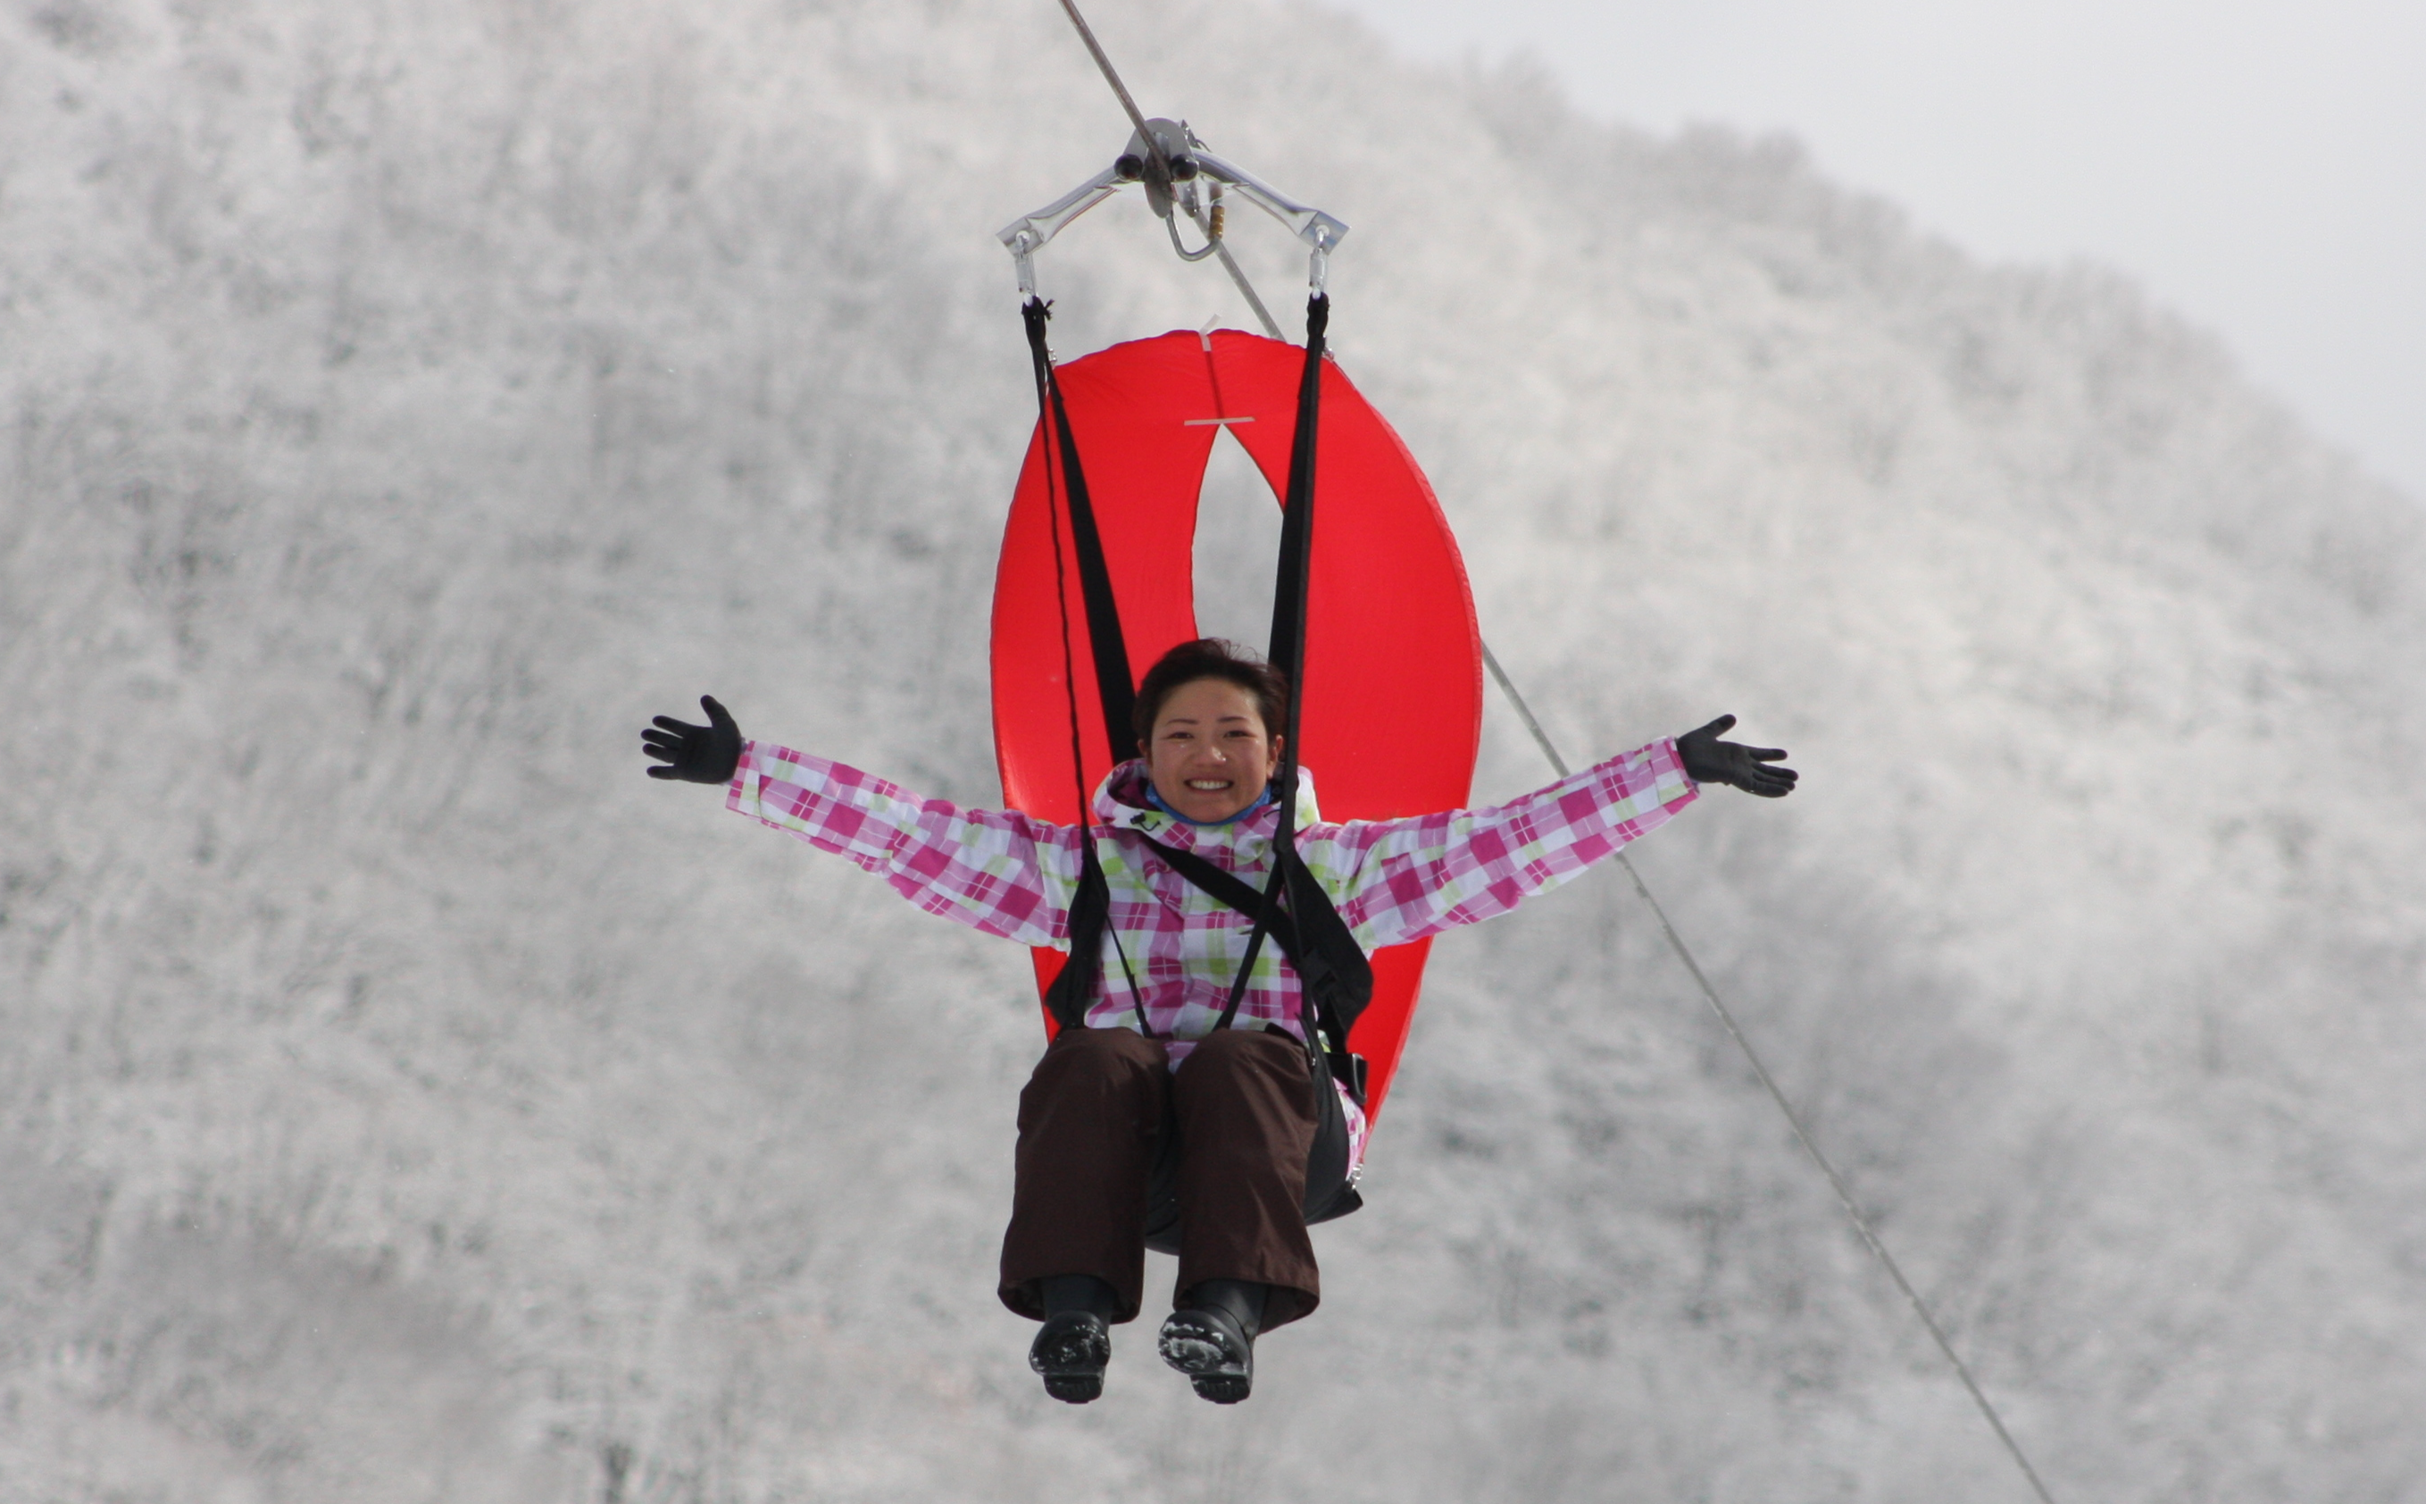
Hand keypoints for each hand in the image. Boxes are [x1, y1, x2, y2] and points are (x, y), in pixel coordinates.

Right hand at [643, 695, 743, 783]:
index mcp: (696, 734)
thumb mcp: (724, 723)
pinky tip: (649, 771)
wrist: (737, 764)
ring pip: (666, 755)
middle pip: (668, 741)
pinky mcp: (686, 773)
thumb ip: (715, 710)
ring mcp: (686, 760)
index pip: (676, 727)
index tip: (656, 719)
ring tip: (645, 747)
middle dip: (656, 737)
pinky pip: (669, 773)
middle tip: (644, 733)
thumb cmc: (733, 743)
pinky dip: (659, 773)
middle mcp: (689, 747)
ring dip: (655, 751)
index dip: (666, 724)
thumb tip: (704, 697)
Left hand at [1676, 715, 1796, 797]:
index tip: (1784, 754)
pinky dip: (1770, 790)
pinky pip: (1757, 787)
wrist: (1679, 757)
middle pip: (1763, 771)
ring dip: (1778, 784)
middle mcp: (1739, 765)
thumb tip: (1733, 717)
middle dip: (1779, 774)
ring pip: (1763, 781)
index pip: (1757, 755)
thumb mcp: (1708, 732)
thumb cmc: (1689, 747)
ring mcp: (1738, 773)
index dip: (1770, 754)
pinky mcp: (1736, 779)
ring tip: (1793, 786)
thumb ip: (1720, 726)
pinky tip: (1784, 791)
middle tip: (1795, 777)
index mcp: (1735, 754)